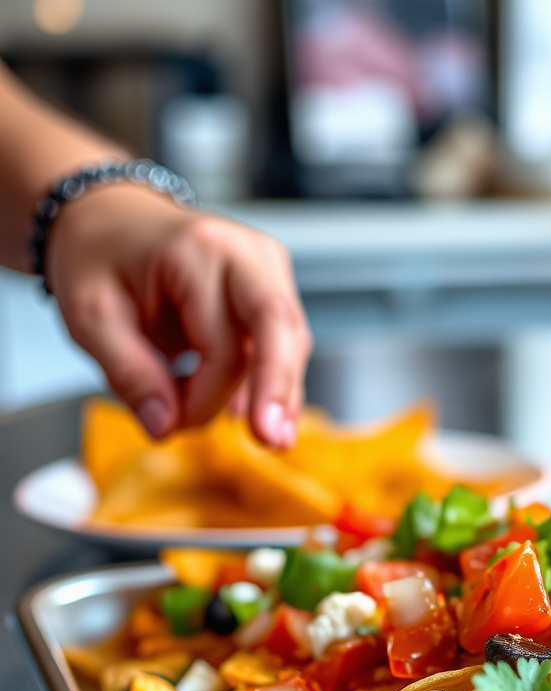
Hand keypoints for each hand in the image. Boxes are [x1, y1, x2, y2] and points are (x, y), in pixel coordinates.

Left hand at [45, 184, 311, 446]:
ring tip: (270, 439)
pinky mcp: (273, 289)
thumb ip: (128, 373)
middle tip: (273, 442)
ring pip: (290, 343)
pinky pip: (283, 343)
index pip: (224, 345)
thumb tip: (165, 425)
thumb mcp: (89, 316)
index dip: (206, 397)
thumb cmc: (99, 257)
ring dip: (278, 393)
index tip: (175, 425)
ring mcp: (269, 270)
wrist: (110, 218)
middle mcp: (248, 254)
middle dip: (279, 392)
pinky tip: (260, 414)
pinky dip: (271, 380)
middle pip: (281, 332)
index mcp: (200, 250)